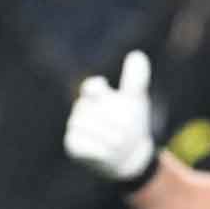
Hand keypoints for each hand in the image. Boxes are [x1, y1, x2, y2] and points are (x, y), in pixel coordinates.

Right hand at [64, 51, 156, 185]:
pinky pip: (83, 145)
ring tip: (120, 141)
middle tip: (125, 129)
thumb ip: (135, 80)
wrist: (129, 154)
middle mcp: (81, 109)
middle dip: (111, 120)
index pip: (91, 86)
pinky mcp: (73, 146)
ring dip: (107, 135)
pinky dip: (98, 149)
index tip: (104, 92)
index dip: (96, 88)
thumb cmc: (131, 123)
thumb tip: (137, 54)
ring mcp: (75, 127)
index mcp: (95, 95)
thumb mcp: (136, 100)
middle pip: (92, 110)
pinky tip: (108, 152)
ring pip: (87, 127)